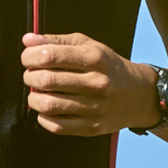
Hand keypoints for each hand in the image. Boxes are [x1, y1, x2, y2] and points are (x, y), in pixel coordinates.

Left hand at [20, 32, 158, 135]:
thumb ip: (57, 41)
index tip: (28, 58)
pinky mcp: (93, 127)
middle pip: (46, 80)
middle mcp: (96, 82)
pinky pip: (57, 127)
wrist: (139, 95)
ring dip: (34, 98)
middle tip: (31, 75)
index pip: (49, 55)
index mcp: (94, 58)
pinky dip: (43, 118)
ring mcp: (95, 107)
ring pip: (49, 105)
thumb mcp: (88, 46)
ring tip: (37, 93)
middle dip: (30, 76)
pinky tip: (47, 110)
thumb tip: (28, 40)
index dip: (30, 56)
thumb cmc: (108, 67)